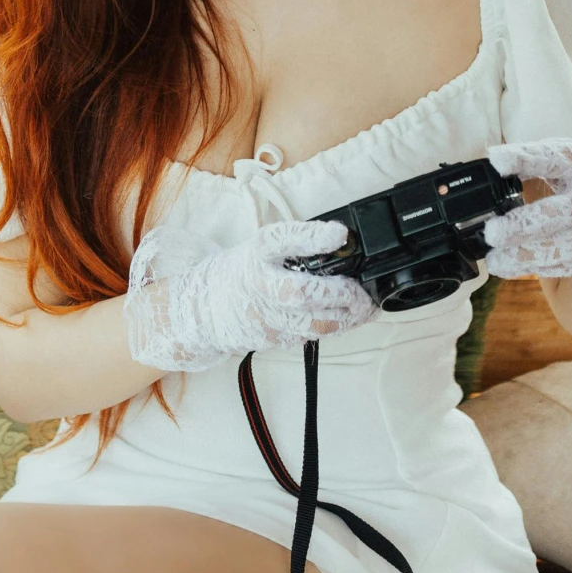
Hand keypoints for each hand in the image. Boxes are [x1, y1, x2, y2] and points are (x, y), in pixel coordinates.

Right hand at [124, 219, 373, 373]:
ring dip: (347, 317)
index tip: (340, 233)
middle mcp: (260, 284)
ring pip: (314, 323)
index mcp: (258, 252)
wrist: (206, 309)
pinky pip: (311, 336)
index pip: (283, 239)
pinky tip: (348, 319)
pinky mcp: (274, 339)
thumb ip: (296, 244)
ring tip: (366, 308)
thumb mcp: (262, 247)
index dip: (312, 236)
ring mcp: (267, 317)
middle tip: (363, 290)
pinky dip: (334, 328)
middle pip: (303, 293)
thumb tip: (342, 241)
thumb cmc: (242, 272)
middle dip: (342, 293)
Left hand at [482, 131, 571, 287]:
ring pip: (571, 245)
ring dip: (530, 256)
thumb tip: (492, 170)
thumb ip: (537, 163)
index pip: (556, 155)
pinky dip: (545, 267)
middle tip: (491, 233)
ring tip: (496, 261)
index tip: (496, 162)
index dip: (526, 158)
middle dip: (525, 223)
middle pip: (564, 209)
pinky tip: (519, 266)